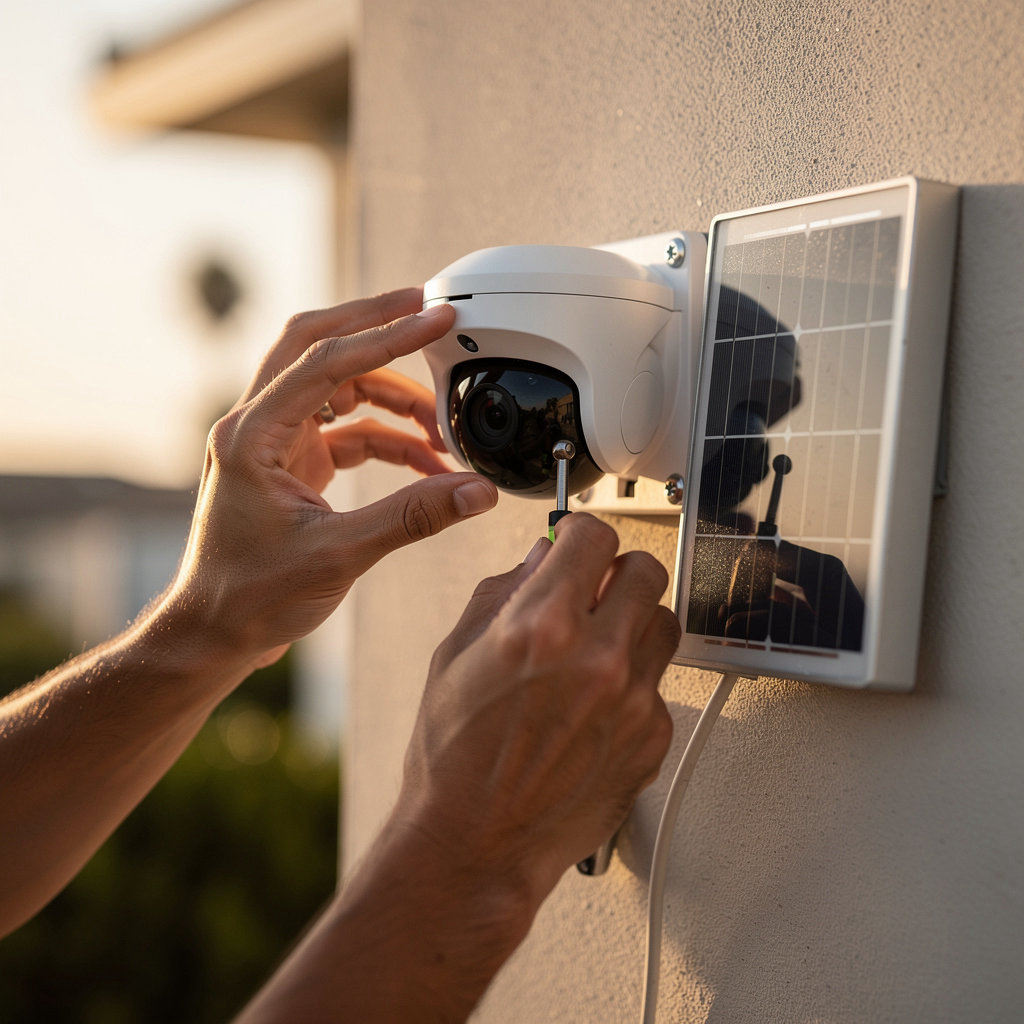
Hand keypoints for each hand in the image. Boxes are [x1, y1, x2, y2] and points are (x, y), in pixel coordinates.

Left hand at [162, 288, 497, 672]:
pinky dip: (384, 436)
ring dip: (388, 394)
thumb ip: (412, 517)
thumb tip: (475, 491)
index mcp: (252, 435)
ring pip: (334, 386)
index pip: (327, 362)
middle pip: (316, 345)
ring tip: (439, 419)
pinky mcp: (288, 463)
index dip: (389, 337)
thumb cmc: (251, 597)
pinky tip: (422, 461)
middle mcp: (255, 426)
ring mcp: (271, 442)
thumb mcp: (339, 554)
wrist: (214, 632)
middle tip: (429, 311)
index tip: (436, 319)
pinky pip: (343, 430)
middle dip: (375, 325)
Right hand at [397, 513, 680, 904]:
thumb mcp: (455, 654)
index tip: (576, 540)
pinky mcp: (651, 738)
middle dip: (616, 571)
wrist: (475, 845)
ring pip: (663, 623)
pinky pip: (658, 683)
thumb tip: (542, 557)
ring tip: (597, 646)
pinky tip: (594, 705)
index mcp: (540, 625)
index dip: (580, 532)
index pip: (595, 537)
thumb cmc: (453, 759)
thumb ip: (505, 592)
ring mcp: (632, 700)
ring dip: (633, 622)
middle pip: (646, 571)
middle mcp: (597, 657)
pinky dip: (633, 681)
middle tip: (593, 587)